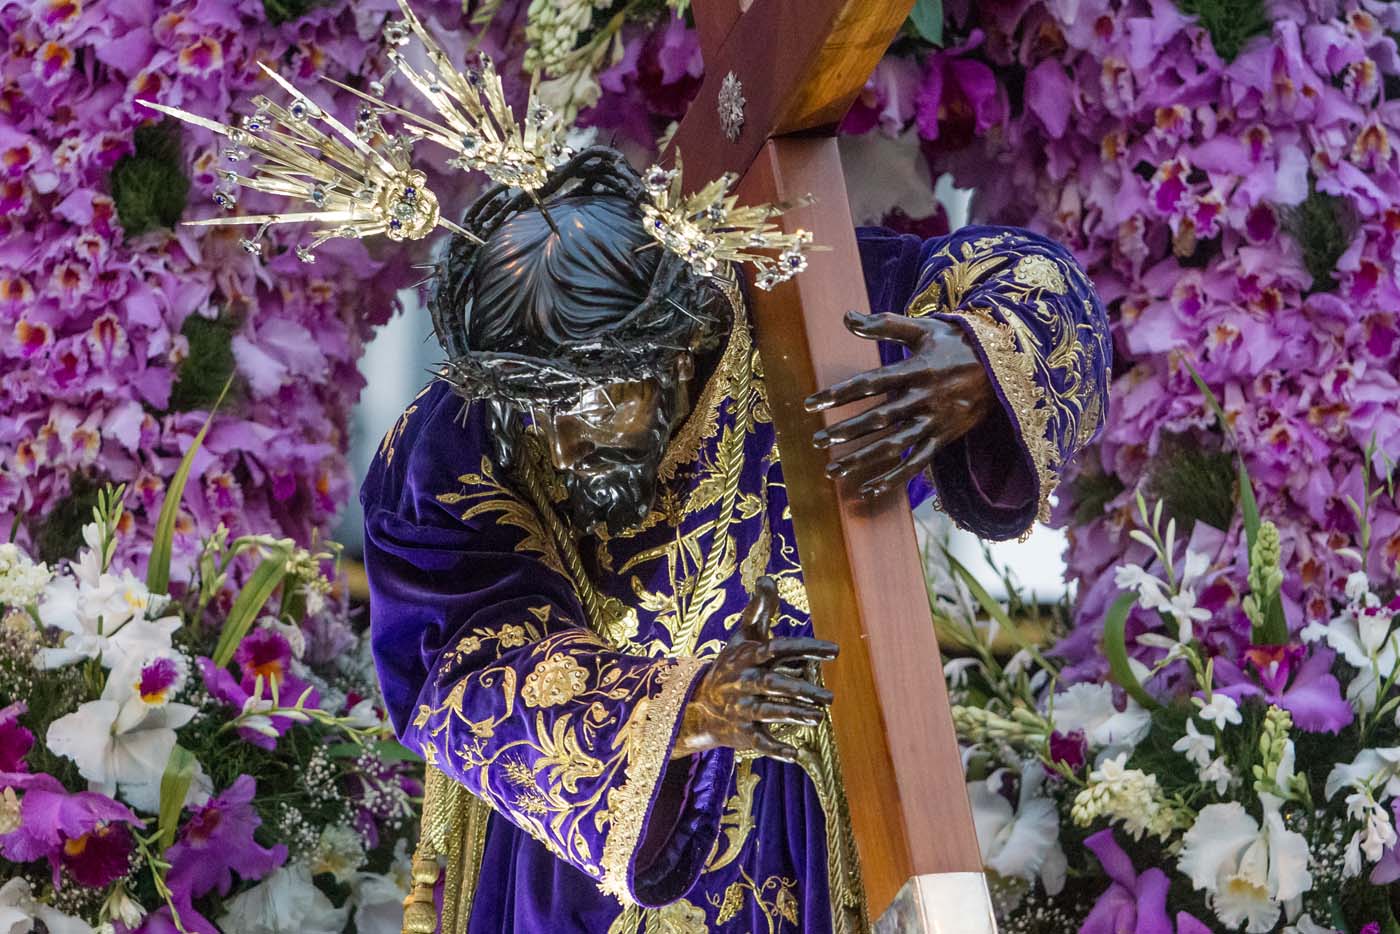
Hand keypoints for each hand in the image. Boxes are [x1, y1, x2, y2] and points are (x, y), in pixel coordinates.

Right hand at [673, 577, 837, 762]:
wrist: (698, 702)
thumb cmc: (732, 664)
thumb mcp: (742, 635)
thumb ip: (760, 608)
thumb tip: (768, 577)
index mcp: (749, 656)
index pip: (779, 648)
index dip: (806, 648)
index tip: (835, 650)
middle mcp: (745, 682)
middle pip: (774, 684)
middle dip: (801, 690)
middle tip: (830, 697)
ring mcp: (742, 708)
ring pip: (769, 712)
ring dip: (793, 715)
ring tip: (818, 717)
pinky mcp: (741, 732)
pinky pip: (759, 742)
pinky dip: (775, 749)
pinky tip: (795, 755)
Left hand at [805, 311, 994, 499]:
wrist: (1004, 365)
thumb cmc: (956, 343)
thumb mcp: (923, 329)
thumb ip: (884, 324)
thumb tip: (847, 317)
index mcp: (917, 369)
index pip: (870, 383)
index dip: (839, 394)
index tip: (811, 404)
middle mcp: (925, 398)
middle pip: (880, 418)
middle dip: (847, 431)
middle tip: (817, 441)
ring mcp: (936, 421)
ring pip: (896, 445)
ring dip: (863, 459)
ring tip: (834, 470)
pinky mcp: (944, 439)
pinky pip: (917, 463)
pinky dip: (894, 479)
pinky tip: (868, 489)